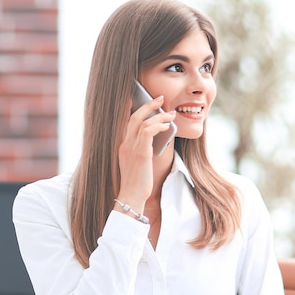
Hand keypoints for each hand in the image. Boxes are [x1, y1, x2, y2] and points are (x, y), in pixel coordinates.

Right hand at [116, 95, 175, 210]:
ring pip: (143, 122)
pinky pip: (147, 132)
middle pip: (134, 116)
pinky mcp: (141, 153)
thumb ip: (142, 150)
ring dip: (158, 115)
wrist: (131, 196)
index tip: (145, 100)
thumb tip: (156, 140)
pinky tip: (166, 127)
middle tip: (160, 98)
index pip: (127, 121)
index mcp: (123, 145)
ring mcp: (132, 148)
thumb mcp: (137, 163)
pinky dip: (157, 126)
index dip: (136, 108)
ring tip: (170, 114)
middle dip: (148, 104)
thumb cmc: (136, 183)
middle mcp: (125, 144)